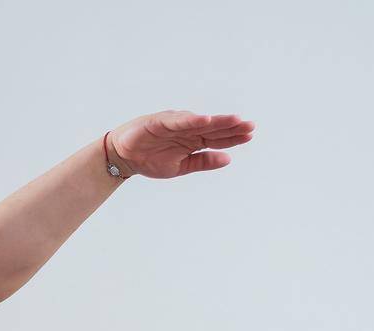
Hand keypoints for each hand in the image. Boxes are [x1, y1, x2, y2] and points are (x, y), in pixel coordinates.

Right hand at [108, 110, 254, 178]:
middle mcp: (186, 130)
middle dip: (231, 127)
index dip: (233, 137)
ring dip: (217, 121)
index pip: (217, 138)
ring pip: (199, 122)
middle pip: (213, 128)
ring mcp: (174, 124)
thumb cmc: (149, 160)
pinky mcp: (159, 121)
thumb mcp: (180, 167)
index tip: (250, 135)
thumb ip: (203, 162)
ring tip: (235, 121)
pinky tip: (205, 120)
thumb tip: (228, 159)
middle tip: (250, 126)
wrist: (123, 159)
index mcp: (192, 141)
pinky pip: (177, 120)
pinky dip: (190, 120)